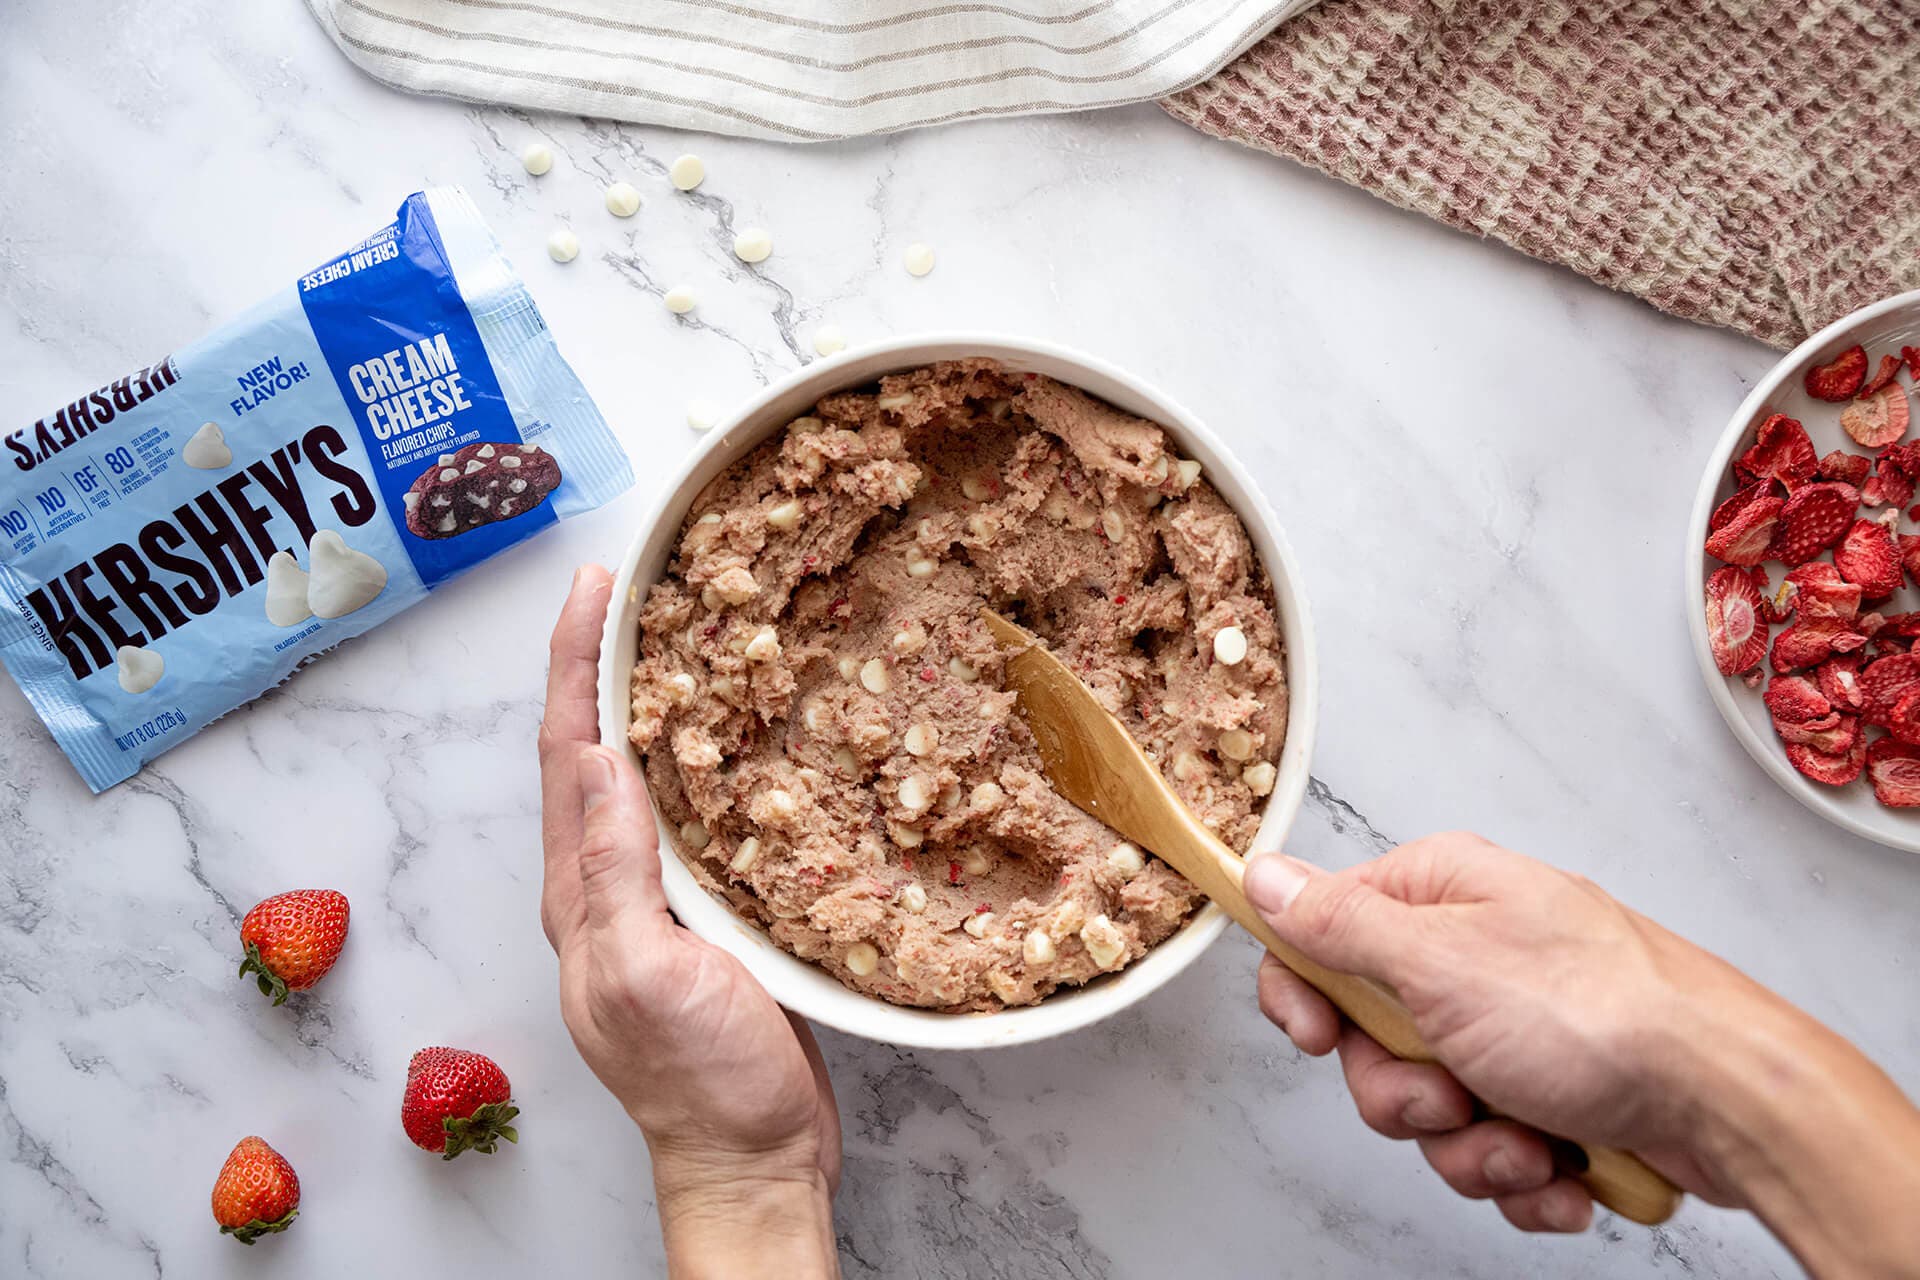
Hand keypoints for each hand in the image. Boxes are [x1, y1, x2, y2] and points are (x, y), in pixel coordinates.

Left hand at [539, 565, 840, 1277]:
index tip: (596, 587)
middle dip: (607, 663)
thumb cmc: (699, 1082)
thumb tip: (602, 760)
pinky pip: (695, 815)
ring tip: (690, 633)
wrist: (753, 1158)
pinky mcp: (709, 915)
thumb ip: (614, 874)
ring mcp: (656, 900)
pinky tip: (744, 734)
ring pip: (646, 777)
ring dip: (657, 702)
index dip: (575, 663)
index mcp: (579, 893)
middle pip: (595, 751)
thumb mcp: (645, 977)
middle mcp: (606, 885)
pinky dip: (708, 758)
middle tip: (642, 585)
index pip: (566, 753)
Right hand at [1243, 832, 1919, 1268]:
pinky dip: (1522, 1171)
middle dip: (1406, 1096)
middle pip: (1368, 1040)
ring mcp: (1515, 1026)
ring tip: (1528, 1140)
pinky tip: (1562, 1164)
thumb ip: (1340, 925)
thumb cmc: (1606, 1016)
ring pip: (1430, 1107)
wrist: (1730, 1102)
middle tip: (1453, 1094)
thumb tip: (1267, 876)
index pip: (1322, 933)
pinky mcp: (1551, 1092)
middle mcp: (1474, 954)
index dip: (1305, 996)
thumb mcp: (1441, 962)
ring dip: (1472, 1145)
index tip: (1318, 1037)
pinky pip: (1491, 1146)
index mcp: (1442, 896)